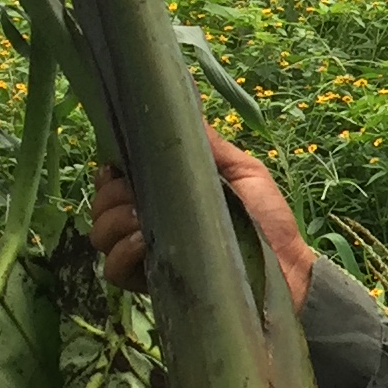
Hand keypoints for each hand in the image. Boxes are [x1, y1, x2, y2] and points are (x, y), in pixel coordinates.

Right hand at [88, 129, 315, 307]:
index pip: (115, 178)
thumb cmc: (267, 217)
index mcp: (164, 194)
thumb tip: (186, 103)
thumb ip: (210, 145)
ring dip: (113, 221)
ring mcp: (147, 254)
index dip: (111, 169)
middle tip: (136, 195)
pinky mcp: (154, 284)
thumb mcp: (242, 171)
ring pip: (100, 234)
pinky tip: (143, 242)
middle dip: (110, 194)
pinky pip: (113, 270)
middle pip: (101, 204)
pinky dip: (121, 253)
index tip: (121, 164)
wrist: (288, 267)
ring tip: (142, 220)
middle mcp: (147, 222)